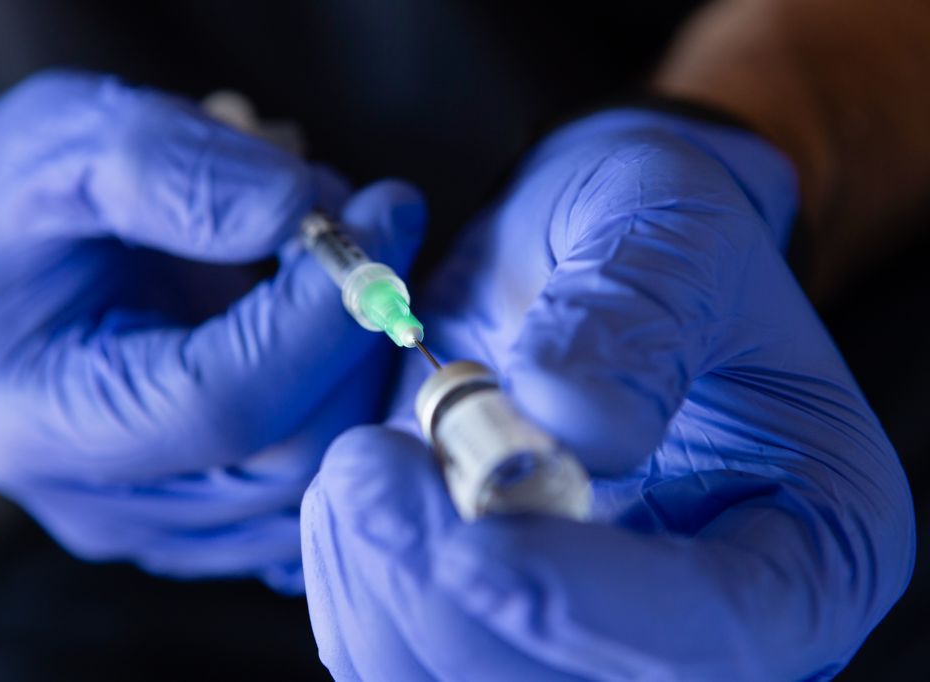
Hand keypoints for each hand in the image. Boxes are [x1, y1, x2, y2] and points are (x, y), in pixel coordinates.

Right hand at [0, 70, 426, 591]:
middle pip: (289, 454)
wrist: (5, 272)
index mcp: (45, 419)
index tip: (384, 218)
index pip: (222, 404)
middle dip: (359, 334)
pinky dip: (359, 395)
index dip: (320, 315)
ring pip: (325, 477)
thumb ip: (169, 171)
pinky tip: (342, 318)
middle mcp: (108, 501)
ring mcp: (172, 524)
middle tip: (381, 225)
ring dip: (368, 358)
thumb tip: (294, 209)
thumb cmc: (20, 211)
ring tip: (348, 258)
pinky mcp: (221, 518)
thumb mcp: (62, 146)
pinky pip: (326, 484)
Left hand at [301, 110, 913, 677]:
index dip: (589, 606)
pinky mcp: (504, 622)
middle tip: (368, 472)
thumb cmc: (652, 240)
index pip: (720, 625)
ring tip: (363, 463)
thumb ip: (639, 304)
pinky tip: (358, 492)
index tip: (469, 544)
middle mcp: (705, 616)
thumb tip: (579, 421)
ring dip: (384, 592)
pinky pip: (404, 659)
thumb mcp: (666, 217)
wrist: (586, 260)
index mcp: (809, 538)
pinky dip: (355, 588)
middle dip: (451, 603)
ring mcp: (597, 632)